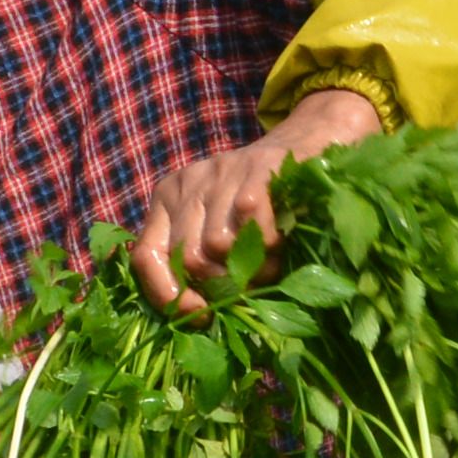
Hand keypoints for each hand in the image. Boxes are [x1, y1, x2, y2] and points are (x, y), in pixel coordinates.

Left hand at [132, 86, 386, 314]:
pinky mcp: (257, 168)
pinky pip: (252, 224)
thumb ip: (203, 261)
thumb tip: (197, 316)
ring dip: (251, 268)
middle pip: (185, 257)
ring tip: (270, 263)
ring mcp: (221, 171)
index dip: (166, 295)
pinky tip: (280, 241)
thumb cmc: (266, 199)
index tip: (200, 317)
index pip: (144, 257)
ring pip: (218, 245)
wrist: (312, 141)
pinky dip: (269, 245)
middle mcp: (188, 183)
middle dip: (221, 285)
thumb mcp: (222, 225)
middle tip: (250, 286)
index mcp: (168, 199)